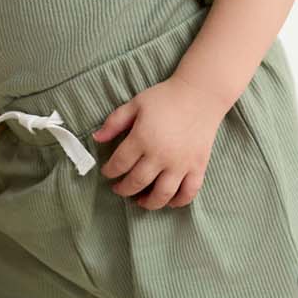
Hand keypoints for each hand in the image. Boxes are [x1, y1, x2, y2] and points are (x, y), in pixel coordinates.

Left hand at [88, 75, 228, 210]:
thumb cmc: (165, 98)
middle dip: (123, 189)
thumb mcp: (136, 104)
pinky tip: (169, 201)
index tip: (107, 172)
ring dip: (147, 202)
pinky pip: (188, 192)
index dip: (109, 171)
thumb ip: (114, 122)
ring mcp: (181, 164)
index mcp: (142, 138)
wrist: (200, 95)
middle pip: (136, 182)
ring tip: (140, 200)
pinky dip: (178, 202)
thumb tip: (96, 139)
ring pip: (161, 194)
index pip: (119, 164)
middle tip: (119, 188)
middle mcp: (160, 155)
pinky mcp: (198, 167)